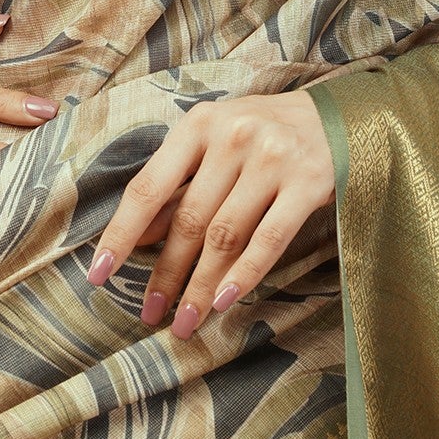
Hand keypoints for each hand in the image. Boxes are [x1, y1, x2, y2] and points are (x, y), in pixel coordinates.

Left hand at [85, 89, 333, 339]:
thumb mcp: (214, 143)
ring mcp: (272, 158)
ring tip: (185, 322)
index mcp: (198, 124)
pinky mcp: (307, 182)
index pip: (149, 188)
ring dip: (201, 286)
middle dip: (166, 274)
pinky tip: (225, 302)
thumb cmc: (263, 133)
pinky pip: (268, 239)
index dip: (121, 235)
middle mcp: (232, 136)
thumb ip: (180, 183)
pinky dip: (244, 275)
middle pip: (189, 220)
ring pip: (225, 236)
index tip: (99, 275)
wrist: (338, 117)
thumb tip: (140, 236)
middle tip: (150, 314)